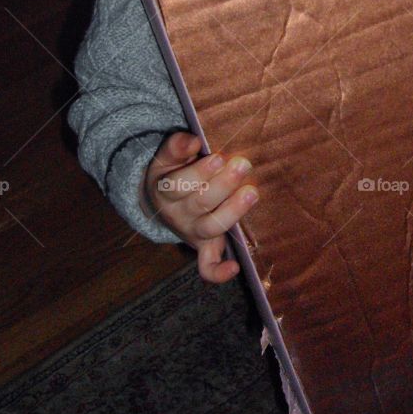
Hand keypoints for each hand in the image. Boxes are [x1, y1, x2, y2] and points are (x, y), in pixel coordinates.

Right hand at [141, 130, 257, 283]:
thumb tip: (193, 141)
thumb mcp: (166, 159)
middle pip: (200, 203)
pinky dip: (218, 272)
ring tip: (252, 192)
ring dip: (232, 211)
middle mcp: (179, 215)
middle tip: (243, 164)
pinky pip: (207, 267)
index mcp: (166, 191)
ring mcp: (192, 234)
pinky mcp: (204, 248)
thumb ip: (176, 147)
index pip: (180, 184)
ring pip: (210, 228)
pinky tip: (235, 267)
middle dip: (223, 184)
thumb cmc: (171, 174)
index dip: (200, 172)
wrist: (161, 204)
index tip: (219, 158)